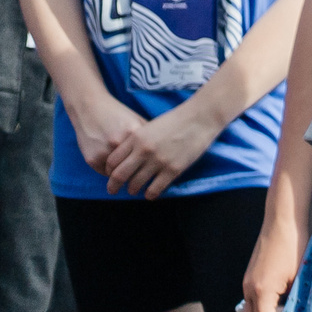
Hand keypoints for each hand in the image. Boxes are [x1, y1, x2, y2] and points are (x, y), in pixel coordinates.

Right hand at [65, 91, 145, 177]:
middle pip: (133, 168)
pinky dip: (108, 168)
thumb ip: (149, 135)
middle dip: (135, 170)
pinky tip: (109, 157)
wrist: (90, 108)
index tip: (150, 164)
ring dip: (120, 170)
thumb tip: (161, 153)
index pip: (147, 158)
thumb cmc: (117, 115)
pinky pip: (104, 172)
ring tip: (121, 161)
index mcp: (133, 133)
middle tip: (137, 168)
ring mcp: (103, 152)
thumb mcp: (137, 120)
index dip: (149, 162)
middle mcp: (118, 143)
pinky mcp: (92, 160)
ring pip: (118, 173)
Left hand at [102, 99, 220, 198]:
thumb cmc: (177, 119)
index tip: (111, 175)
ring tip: (135, 190)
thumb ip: (136, 141)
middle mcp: (143, 151)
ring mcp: (158, 161)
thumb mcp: (150, 126)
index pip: (112, 161)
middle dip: (113, 186)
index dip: (109, 171)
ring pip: (135, 185)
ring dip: (133, 190)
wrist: (201, 117)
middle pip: (119, 175)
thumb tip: (126, 158)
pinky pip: (154, 190)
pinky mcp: (173, 170)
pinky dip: (149, 194)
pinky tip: (151, 193)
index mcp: (136, 138)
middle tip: (113, 190)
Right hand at [241, 205, 310, 311]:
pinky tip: (282, 305)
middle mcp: (248, 291)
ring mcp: (246, 285)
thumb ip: (297, 301)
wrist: (282, 220)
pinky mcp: (249, 279)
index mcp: (261, 293)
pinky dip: (263, 310)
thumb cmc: (296, 245)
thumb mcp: (301, 276)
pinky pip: (252, 303)